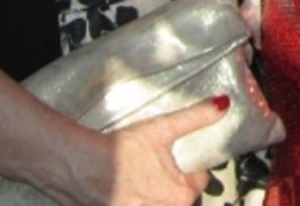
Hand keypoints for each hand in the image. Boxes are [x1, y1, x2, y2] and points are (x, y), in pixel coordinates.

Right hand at [43, 96, 229, 205]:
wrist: (76, 166)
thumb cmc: (118, 150)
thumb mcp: (161, 128)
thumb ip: (195, 118)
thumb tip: (223, 105)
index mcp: (180, 195)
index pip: (199, 181)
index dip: (189, 167)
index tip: (177, 158)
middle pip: (180, 198)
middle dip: (171, 183)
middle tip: (154, 166)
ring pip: (160, 205)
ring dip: (154, 195)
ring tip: (140, 178)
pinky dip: (138, 201)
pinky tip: (128, 190)